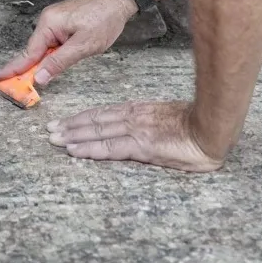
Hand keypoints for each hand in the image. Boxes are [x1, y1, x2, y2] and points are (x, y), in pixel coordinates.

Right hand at [0, 0, 136, 84]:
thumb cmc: (104, 18)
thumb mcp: (83, 46)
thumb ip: (59, 62)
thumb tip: (39, 77)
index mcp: (49, 23)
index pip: (29, 52)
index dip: (14, 69)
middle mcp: (48, 20)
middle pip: (34, 50)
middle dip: (25, 69)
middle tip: (12, 87)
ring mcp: (55, 20)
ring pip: (44, 48)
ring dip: (41, 63)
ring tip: (29, 81)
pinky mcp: (63, 22)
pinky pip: (52, 42)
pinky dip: (49, 55)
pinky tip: (49, 66)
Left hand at [47, 101, 223, 171]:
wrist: (211, 130)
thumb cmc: (194, 127)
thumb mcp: (166, 120)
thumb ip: (149, 123)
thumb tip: (136, 128)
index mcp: (139, 111)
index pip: (104, 114)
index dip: (83, 118)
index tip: (65, 122)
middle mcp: (133, 118)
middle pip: (96, 120)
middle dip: (72, 126)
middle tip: (50, 130)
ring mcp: (136, 131)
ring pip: (98, 131)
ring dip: (74, 136)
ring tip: (55, 139)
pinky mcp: (143, 146)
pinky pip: (111, 148)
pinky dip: (90, 149)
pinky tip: (76, 151)